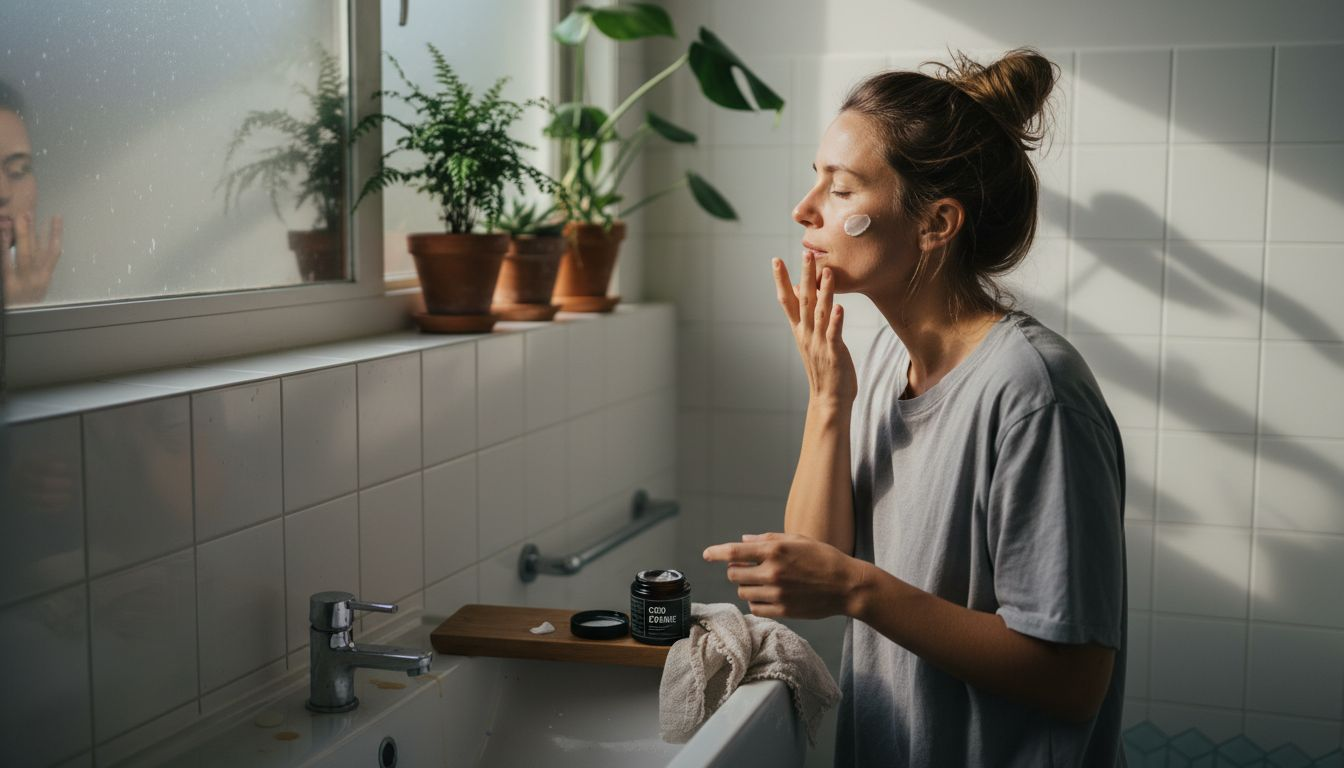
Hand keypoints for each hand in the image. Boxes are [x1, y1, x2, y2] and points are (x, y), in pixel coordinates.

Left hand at [2, 212, 61, 305]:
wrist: (21, 327)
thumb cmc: (26, 309)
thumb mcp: (34, 291)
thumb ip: (34, 273)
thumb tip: (33, 252)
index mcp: (44, 280)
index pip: (54, 252)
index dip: (56, 233)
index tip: (57, 217)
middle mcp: (37, 280)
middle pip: (38, 251)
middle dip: (34, 230)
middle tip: (28, 211)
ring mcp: (23, 284)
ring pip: (25, 255)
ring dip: (22, 236)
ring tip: (17, 219)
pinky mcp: (9, 287)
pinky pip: (7, 264)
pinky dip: (4, 248)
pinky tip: (1, 236)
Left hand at [703, 531, 868, 619]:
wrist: (847, 586)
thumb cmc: (823, 557)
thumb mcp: (797, 540)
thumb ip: (767, 540)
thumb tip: (742, 541)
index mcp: (775, 551)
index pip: (733, 552)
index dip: (716, 553)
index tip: (706, 555)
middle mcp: (772, 572)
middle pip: (734, 575)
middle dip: (737, 571)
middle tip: (749, 568)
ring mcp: (777, 594)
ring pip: (743, 593)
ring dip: (747, 586)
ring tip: (763, 582)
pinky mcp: (783, 611)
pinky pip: (755, 608)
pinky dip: (757, 601)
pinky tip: (769, 595)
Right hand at [773, 252, 856, 406]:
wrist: (828, 399)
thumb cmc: (824, 369)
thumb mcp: (812, 342)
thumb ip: (808, 320)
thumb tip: (804, 298)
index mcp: (800, 331)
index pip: (787, 300)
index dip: (781, 280)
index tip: (775, 260)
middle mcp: (806, 334)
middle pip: (803, 300)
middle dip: (804, 276)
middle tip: (805, 254)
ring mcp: (819, 343)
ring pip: (820, 313)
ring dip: (823, 292)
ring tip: (826, 273)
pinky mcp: (833, 352)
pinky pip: (834, 333)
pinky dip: (836, 320)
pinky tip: (840, 307)